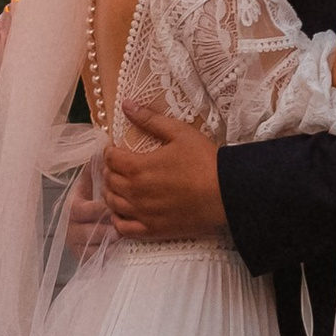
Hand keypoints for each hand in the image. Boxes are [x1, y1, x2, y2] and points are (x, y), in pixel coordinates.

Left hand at [99, 98, 227, 243]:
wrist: (227, 193)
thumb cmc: (205, 161)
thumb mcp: (179, 133)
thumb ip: (150, 119)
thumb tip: (127, 104)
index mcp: (137, 167)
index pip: (110, 158)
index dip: (110, 151)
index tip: (117, 149)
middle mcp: (134, 193)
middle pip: (108, 180)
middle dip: (110, 170)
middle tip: (119, 165)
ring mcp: (142, 214)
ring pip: (112, 204)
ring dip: (112, 192)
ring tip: (120, 186)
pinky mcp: (153, 230)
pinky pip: (123, 229)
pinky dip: (118, 219)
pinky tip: (124, 212)